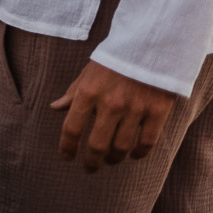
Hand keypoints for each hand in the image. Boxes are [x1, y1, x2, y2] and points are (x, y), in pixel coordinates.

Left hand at [51, 61, 177, 170]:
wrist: (150, 45)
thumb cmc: (114, 60)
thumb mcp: (88, 73)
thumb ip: (73, 93)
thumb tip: (55, 108)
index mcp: (88, 93)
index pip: (71, 129)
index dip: (67, 147)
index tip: (67, 157)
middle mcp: (110, 104)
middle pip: (97, 145)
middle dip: (91, 162)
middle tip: (90, 168)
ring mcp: (135, 109)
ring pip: (122, 147)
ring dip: (114, 159)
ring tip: (111, 160)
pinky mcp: (157, 112)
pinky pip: (147, 142)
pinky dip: (139, 154)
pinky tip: (134, 155)